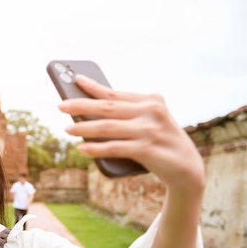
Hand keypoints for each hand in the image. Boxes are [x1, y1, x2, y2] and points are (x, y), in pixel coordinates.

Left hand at [58, 74, 204, 195]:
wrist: (187, 168)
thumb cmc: (160, 142)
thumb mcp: (148, 123)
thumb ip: (127, 116)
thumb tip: (87, 115)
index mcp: (151, 100)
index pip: (115, 93)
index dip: (93, 87)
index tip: (75, 80)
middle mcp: (152, 111)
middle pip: (108, 107)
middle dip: (81, 105)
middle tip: (60, 105)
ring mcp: (149, 130)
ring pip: (108, 127)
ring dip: (84, 128)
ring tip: (67, 129)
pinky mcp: (147, 149)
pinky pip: (115, 148)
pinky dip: (96, 148)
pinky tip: (82, 148)